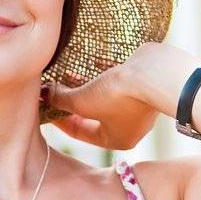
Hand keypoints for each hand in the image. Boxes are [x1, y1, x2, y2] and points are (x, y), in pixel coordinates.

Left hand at [45, 47, 160, 149]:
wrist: (155, 73)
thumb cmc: (119, 95)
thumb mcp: (82, 102)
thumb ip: (61, 100)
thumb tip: (47, 95)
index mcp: (116, 139)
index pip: (80, 132)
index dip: (60, 119)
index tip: (45, 105)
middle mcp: (129, 125)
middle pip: (92, 114)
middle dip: (72, 101)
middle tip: (54, 89)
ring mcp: (138, 104)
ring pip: (104, 96)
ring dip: (86, 85)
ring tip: (67, 73)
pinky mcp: (143, 84)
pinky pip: (118, 80)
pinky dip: (103, 72)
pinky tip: (90, 60)